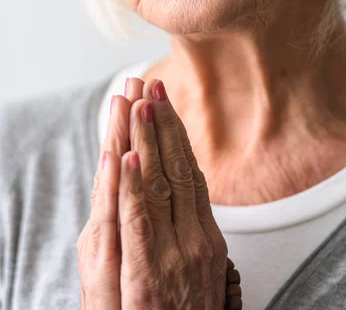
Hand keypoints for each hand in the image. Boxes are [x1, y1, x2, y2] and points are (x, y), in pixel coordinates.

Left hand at [78, 77, 241, 308]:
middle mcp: (194, 238)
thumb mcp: (200, 268)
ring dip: (146, 140)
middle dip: (162, 124)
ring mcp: (173, 255)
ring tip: (138, 102)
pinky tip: (125, 154)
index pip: (190, 171)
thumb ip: (192, 229)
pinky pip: (138, 221)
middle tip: (152, 86)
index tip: (166, 102)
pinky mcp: (146, 275)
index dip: (177, 134)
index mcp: (206, 235)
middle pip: (176, 169)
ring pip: (157, 185)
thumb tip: (185, 191)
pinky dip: (132, 185)